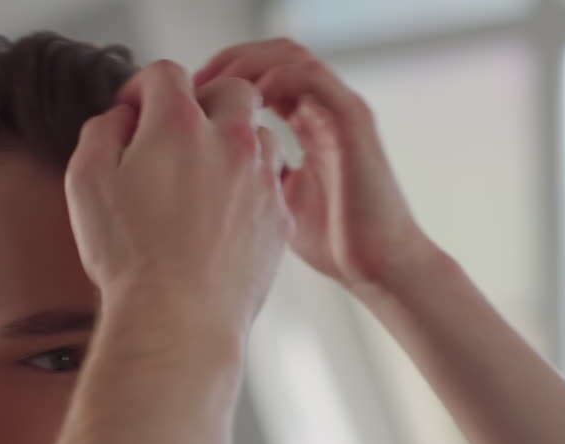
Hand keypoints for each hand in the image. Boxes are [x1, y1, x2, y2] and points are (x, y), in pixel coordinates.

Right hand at [64, 60, 293, 336]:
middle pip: (231, 90)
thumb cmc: (128, 258)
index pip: (166, 74)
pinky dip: (251, 186)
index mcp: (178, 125)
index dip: (142, 88)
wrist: (178, 321)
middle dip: (204, 101)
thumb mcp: (86, 182)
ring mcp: (261, 180)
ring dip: (235, 141)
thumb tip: (123, 118)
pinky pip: (271, 184)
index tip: (133, 113)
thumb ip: (102, 131)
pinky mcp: (278, 218)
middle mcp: (229, 142)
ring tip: (206, 173)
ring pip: (260, 134)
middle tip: (180, 132)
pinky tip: (224, 212)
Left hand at [193, 38, 441, 294]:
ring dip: (246, 64)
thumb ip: (253, 177)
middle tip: (194, 85)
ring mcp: (342, 111)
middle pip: (273, 54)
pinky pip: (311, 78)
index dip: (223, 77)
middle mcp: (326, 109)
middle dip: (228, 62)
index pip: (264, 74)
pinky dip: (276, 79)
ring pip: (290, 56)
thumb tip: (210, 172)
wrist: (378, 268)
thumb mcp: (276, 204)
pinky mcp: (354, 121)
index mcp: (310, 124)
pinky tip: (248, 101)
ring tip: (215, 86)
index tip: (186, 100)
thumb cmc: (335, 244)